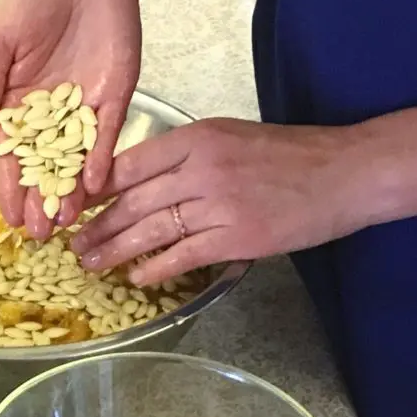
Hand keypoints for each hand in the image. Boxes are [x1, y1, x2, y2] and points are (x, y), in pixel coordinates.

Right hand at [0, 0, 142, 238]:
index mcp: (17, 105)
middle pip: (46, 168)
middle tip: (41, 235)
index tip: (10, 220)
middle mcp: (51, 114)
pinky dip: (102, 159)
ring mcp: (85, 107)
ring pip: (78, 160)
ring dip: (72, 191)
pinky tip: (95, 185)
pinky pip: (109, 134)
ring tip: (67, 221)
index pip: (12, 158)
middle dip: (42, 201)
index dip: (10, 190)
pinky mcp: (115, 95)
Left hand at [71, 118, 359, 285]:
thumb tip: (134, 182)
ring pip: (150, 230)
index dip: (95, 188)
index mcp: (197, 137)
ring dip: (114, 250)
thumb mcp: (228, 137)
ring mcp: (218, 204)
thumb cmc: (286, 155)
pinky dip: (154, 268)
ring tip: (90, 264)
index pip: (130, 164)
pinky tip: (134, 278)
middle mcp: (202, 168)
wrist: (344, 173)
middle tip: (71, 243)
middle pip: (132, 200)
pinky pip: (182, 256)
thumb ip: (183, 156)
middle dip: (96, 226)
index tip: (72, 205)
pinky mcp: (236, 237)